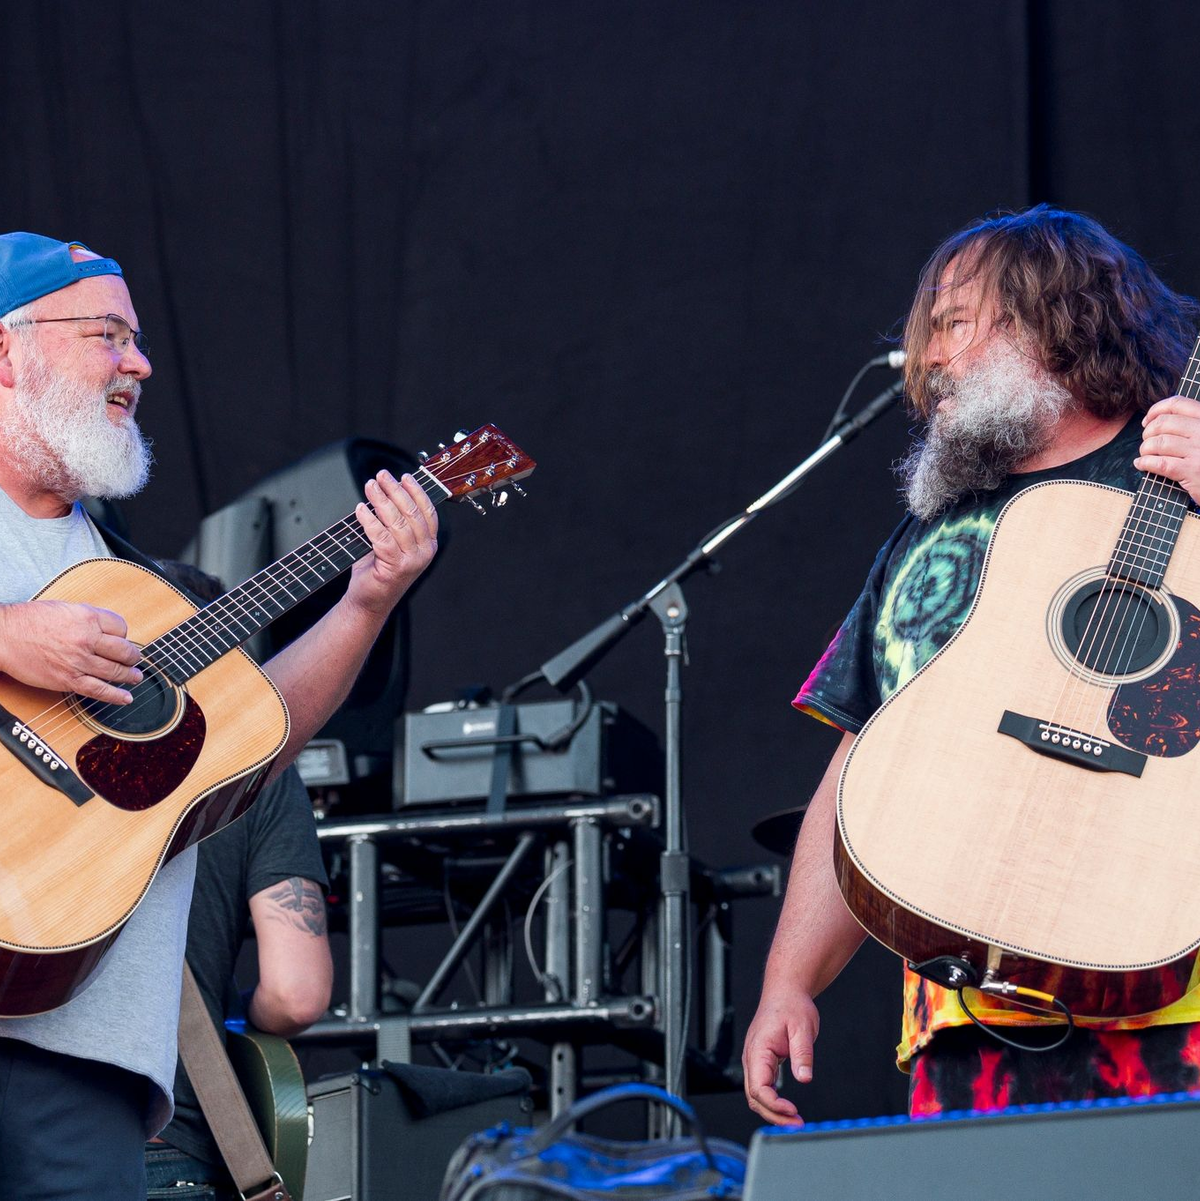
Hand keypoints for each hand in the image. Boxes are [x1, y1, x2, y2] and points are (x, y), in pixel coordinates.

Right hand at [0, 600, 142, 703]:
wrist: (3, 636)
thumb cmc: (29, 620)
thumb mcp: (65, 608)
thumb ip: (88, 618)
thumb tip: (106, 629)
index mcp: (87, 617)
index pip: (121, 627)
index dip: (123, 634)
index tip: (121, 639)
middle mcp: (87, 639)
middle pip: (124, 651)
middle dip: (132, 657)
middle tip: (134, 660)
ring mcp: (79, 661)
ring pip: (115, 671)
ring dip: (130, 676)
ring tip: (136, 677)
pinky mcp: (68, 679)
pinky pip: (98, 690)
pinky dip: (116, 695)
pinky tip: (126, 698)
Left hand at [346, 471, 438, 617]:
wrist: (368, 601)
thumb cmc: (377, 569)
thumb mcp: (392, 542)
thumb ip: (395, 521)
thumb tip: (386, 491)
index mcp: (429, 544)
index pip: (428, 512)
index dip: (416, 492)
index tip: (403, 476)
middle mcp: (425, 552)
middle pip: (412, 514)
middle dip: (396, 490)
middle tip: (381, 475)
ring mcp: (412, 561)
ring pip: (398, 523)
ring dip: (381, 500)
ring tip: (369, 486)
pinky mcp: (395, 567)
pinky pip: (382, 537)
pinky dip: (370, 520)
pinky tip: (361, 509)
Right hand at [742, 987, 819, 1125]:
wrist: (785, 992)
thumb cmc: (792, 1006)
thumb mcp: (803, 1028)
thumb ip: (802, 1054)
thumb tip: (805, 1078)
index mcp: (758, 1049)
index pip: (758, 1087)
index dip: (774, 1104)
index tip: (793, 1111)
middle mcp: (752, 1057)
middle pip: (754, 1097)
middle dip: (774, 1115)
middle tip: (797, 1123)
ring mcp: (755, 1060)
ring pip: (756, 1095)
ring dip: (773, 1111)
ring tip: (794, 1120)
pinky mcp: (762, 1062)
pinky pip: (762, 1087)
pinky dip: (772, 1101)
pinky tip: (787, 1107)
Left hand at [1137, 396, 1199, 503]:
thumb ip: (1189, 424)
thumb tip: (1155, 419)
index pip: (1177, 404)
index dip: (1155, 410)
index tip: (1147, 421)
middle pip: (1163, 423)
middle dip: (1147, 432)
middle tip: (1146, 441)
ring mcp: (1198, 451)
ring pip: (1159, 442)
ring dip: (1145, 448)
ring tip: (1145, 454)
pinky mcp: (1192, 471)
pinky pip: (1160, 463)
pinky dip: (1145, 462)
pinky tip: (1141, 464)